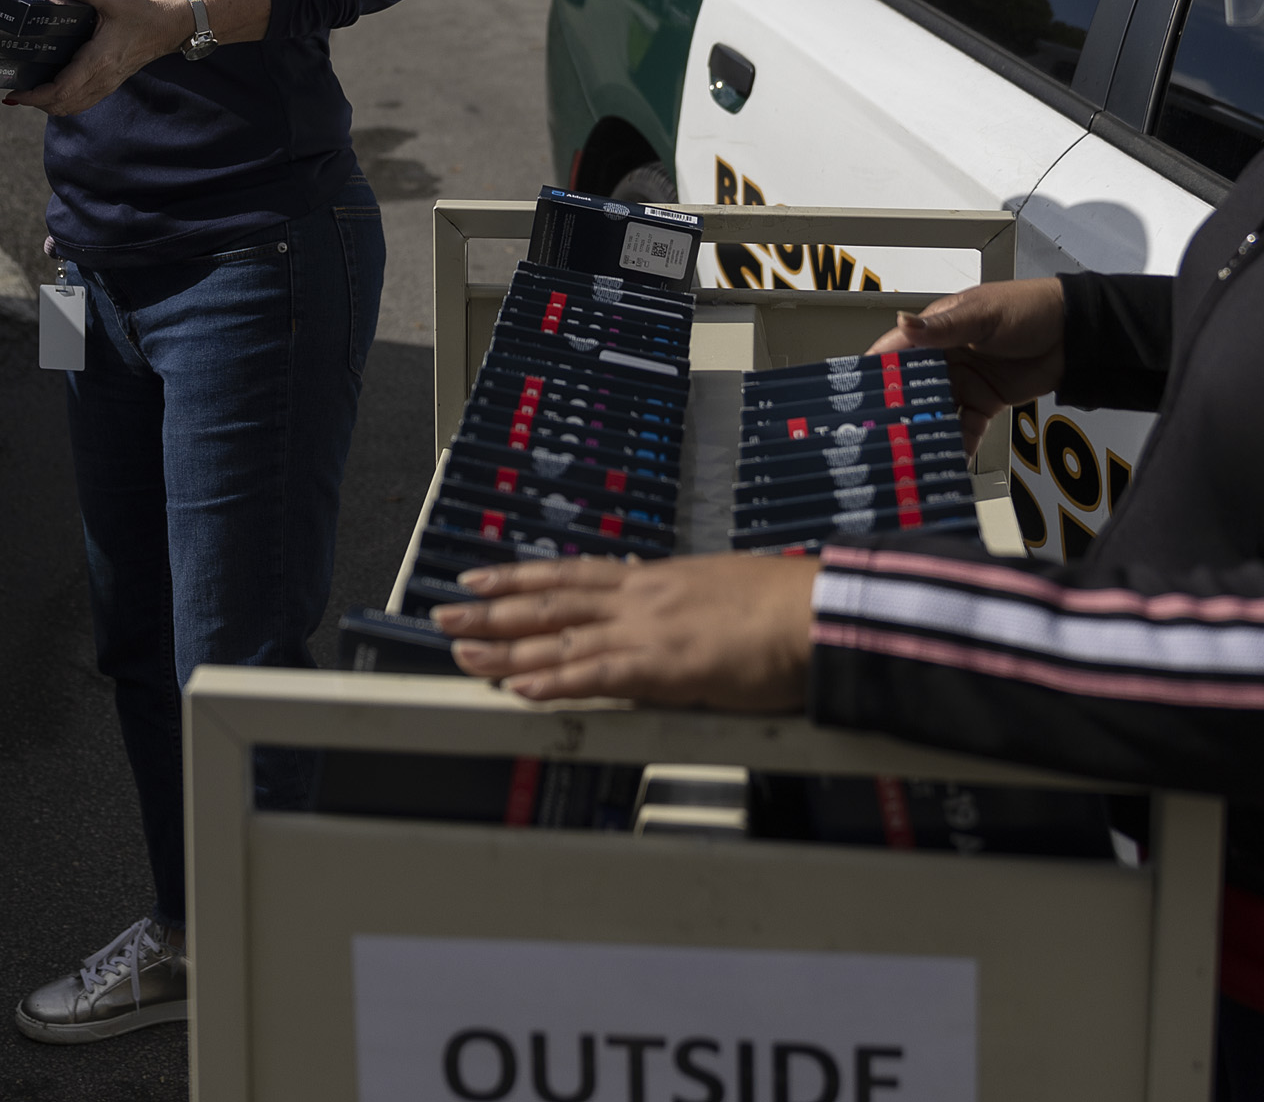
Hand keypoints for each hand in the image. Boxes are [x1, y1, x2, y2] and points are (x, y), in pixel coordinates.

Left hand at [5, 0, 189, 117]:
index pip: (62, 90)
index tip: (15, 94)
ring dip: (49, 105)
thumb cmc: (140, 12)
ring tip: (29, 93)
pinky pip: (82, 103)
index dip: (35, 97)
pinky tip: (52, 91)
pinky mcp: (109, 84)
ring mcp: (106, 85)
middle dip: (36, 103)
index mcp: (98, 60)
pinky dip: (63, 102)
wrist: (168, 28)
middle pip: (62, 105)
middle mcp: (102, 78)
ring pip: (72, 108)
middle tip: (15, 91)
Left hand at [432, 554, 818, 707]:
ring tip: (460, 650)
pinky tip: (518, 688)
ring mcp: (648, 631)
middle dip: (493, 609)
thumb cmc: (788, 605)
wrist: (819, 612)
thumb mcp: (723, 588)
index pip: (572, 575)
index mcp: (656, 580)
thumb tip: (674, 609)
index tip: (482, 574)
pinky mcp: (664, 668)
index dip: (522, 576)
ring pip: (560, 640)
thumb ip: (688, 602)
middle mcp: (641, 599)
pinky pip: (595, 678)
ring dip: (505, 647)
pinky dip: (553, 683)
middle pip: (550, 603)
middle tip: (443, 612)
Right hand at [868, 275, 1066, 455]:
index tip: (858, 395)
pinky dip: (959, 443)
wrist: (1073, 334)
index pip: (897, 351)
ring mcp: (964, 383)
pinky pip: (966, 428)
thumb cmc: (1028, 309)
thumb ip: (943, 326)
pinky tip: (950, 458)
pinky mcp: (984, 403)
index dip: (876, 372)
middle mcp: (945, 358)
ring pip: (936, 412)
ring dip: (926, 431)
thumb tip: (903, 323)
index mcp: (937, 330)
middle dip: (898, 411)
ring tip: (912, 452)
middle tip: (881, 434)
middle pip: (912, 389)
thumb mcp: (982, 314)